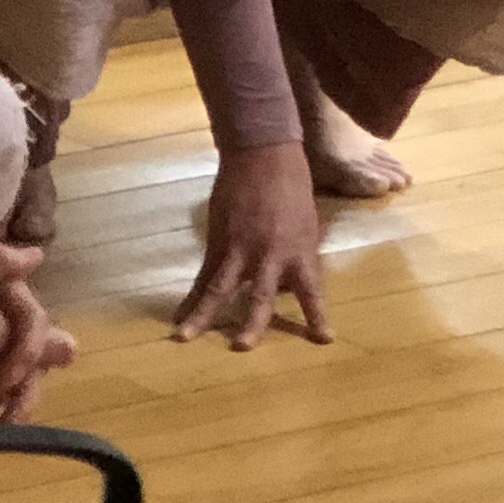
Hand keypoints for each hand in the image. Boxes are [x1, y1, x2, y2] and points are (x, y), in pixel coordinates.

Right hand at [172, 143, 329, 349]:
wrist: (264, 154)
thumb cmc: (292, 185)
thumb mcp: (306, 222)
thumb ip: (297, 254)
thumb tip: (289, 283)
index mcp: (299, 251)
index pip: (311, 290)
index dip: (317, 316)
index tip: (324, 340)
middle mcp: (270, 255)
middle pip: (260, 297)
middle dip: (252, 325)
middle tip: (242, 348)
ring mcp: (240, 249)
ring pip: (219, 289)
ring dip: (203, 316)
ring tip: (185, 338)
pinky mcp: (218, 240)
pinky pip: (203, 275)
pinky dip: (190, 297)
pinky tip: (180, 316)